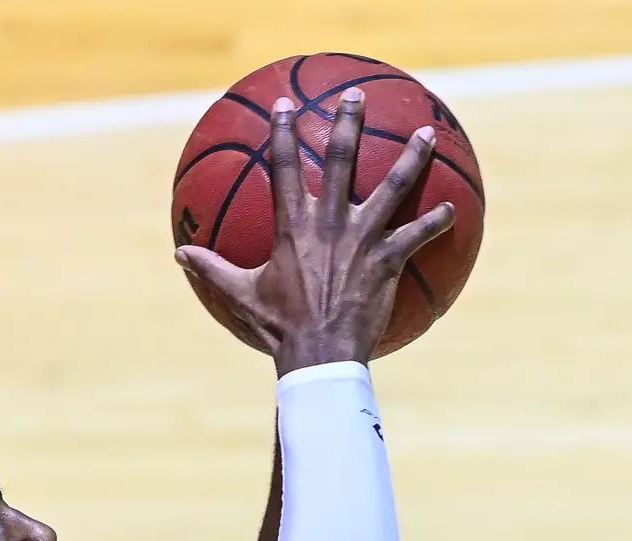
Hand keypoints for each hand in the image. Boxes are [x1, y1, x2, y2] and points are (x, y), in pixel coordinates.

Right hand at [174, 87, 453, 374]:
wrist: (319, 354)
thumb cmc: (279, 327)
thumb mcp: (240, 295)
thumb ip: (212, 269)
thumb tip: (179, 256)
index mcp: (292, 226)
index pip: (282, 166)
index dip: (282, 132)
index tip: (285, 106)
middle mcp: (329, 222)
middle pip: (340, 158)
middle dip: (348, 121)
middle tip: (357, 96)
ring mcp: (362, 238)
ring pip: (392, 186)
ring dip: (412, 157)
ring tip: (427, 134)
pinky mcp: (388, 260)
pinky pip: (418, 234)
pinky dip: (436, 221)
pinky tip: (452, 209)